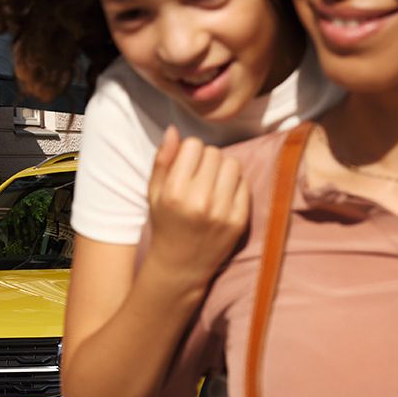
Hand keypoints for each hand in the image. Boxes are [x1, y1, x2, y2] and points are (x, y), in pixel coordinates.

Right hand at [146, 126, 249, 291]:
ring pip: (232, 165)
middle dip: (206, 160)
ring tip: (212, 185)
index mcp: (175, 192)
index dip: (189, 152)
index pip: (193, 145)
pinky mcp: (239, 220)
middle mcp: (199, 201)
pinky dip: (234, 186)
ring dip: (222, 170)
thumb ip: (162, 161)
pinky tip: (222, 198)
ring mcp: (222, 212)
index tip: (186, 166)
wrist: (181, 266)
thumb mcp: (154, 194)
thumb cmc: (166, 224)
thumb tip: (174, 130)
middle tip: (199, 177)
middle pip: (214, 153)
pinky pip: (243, 184)